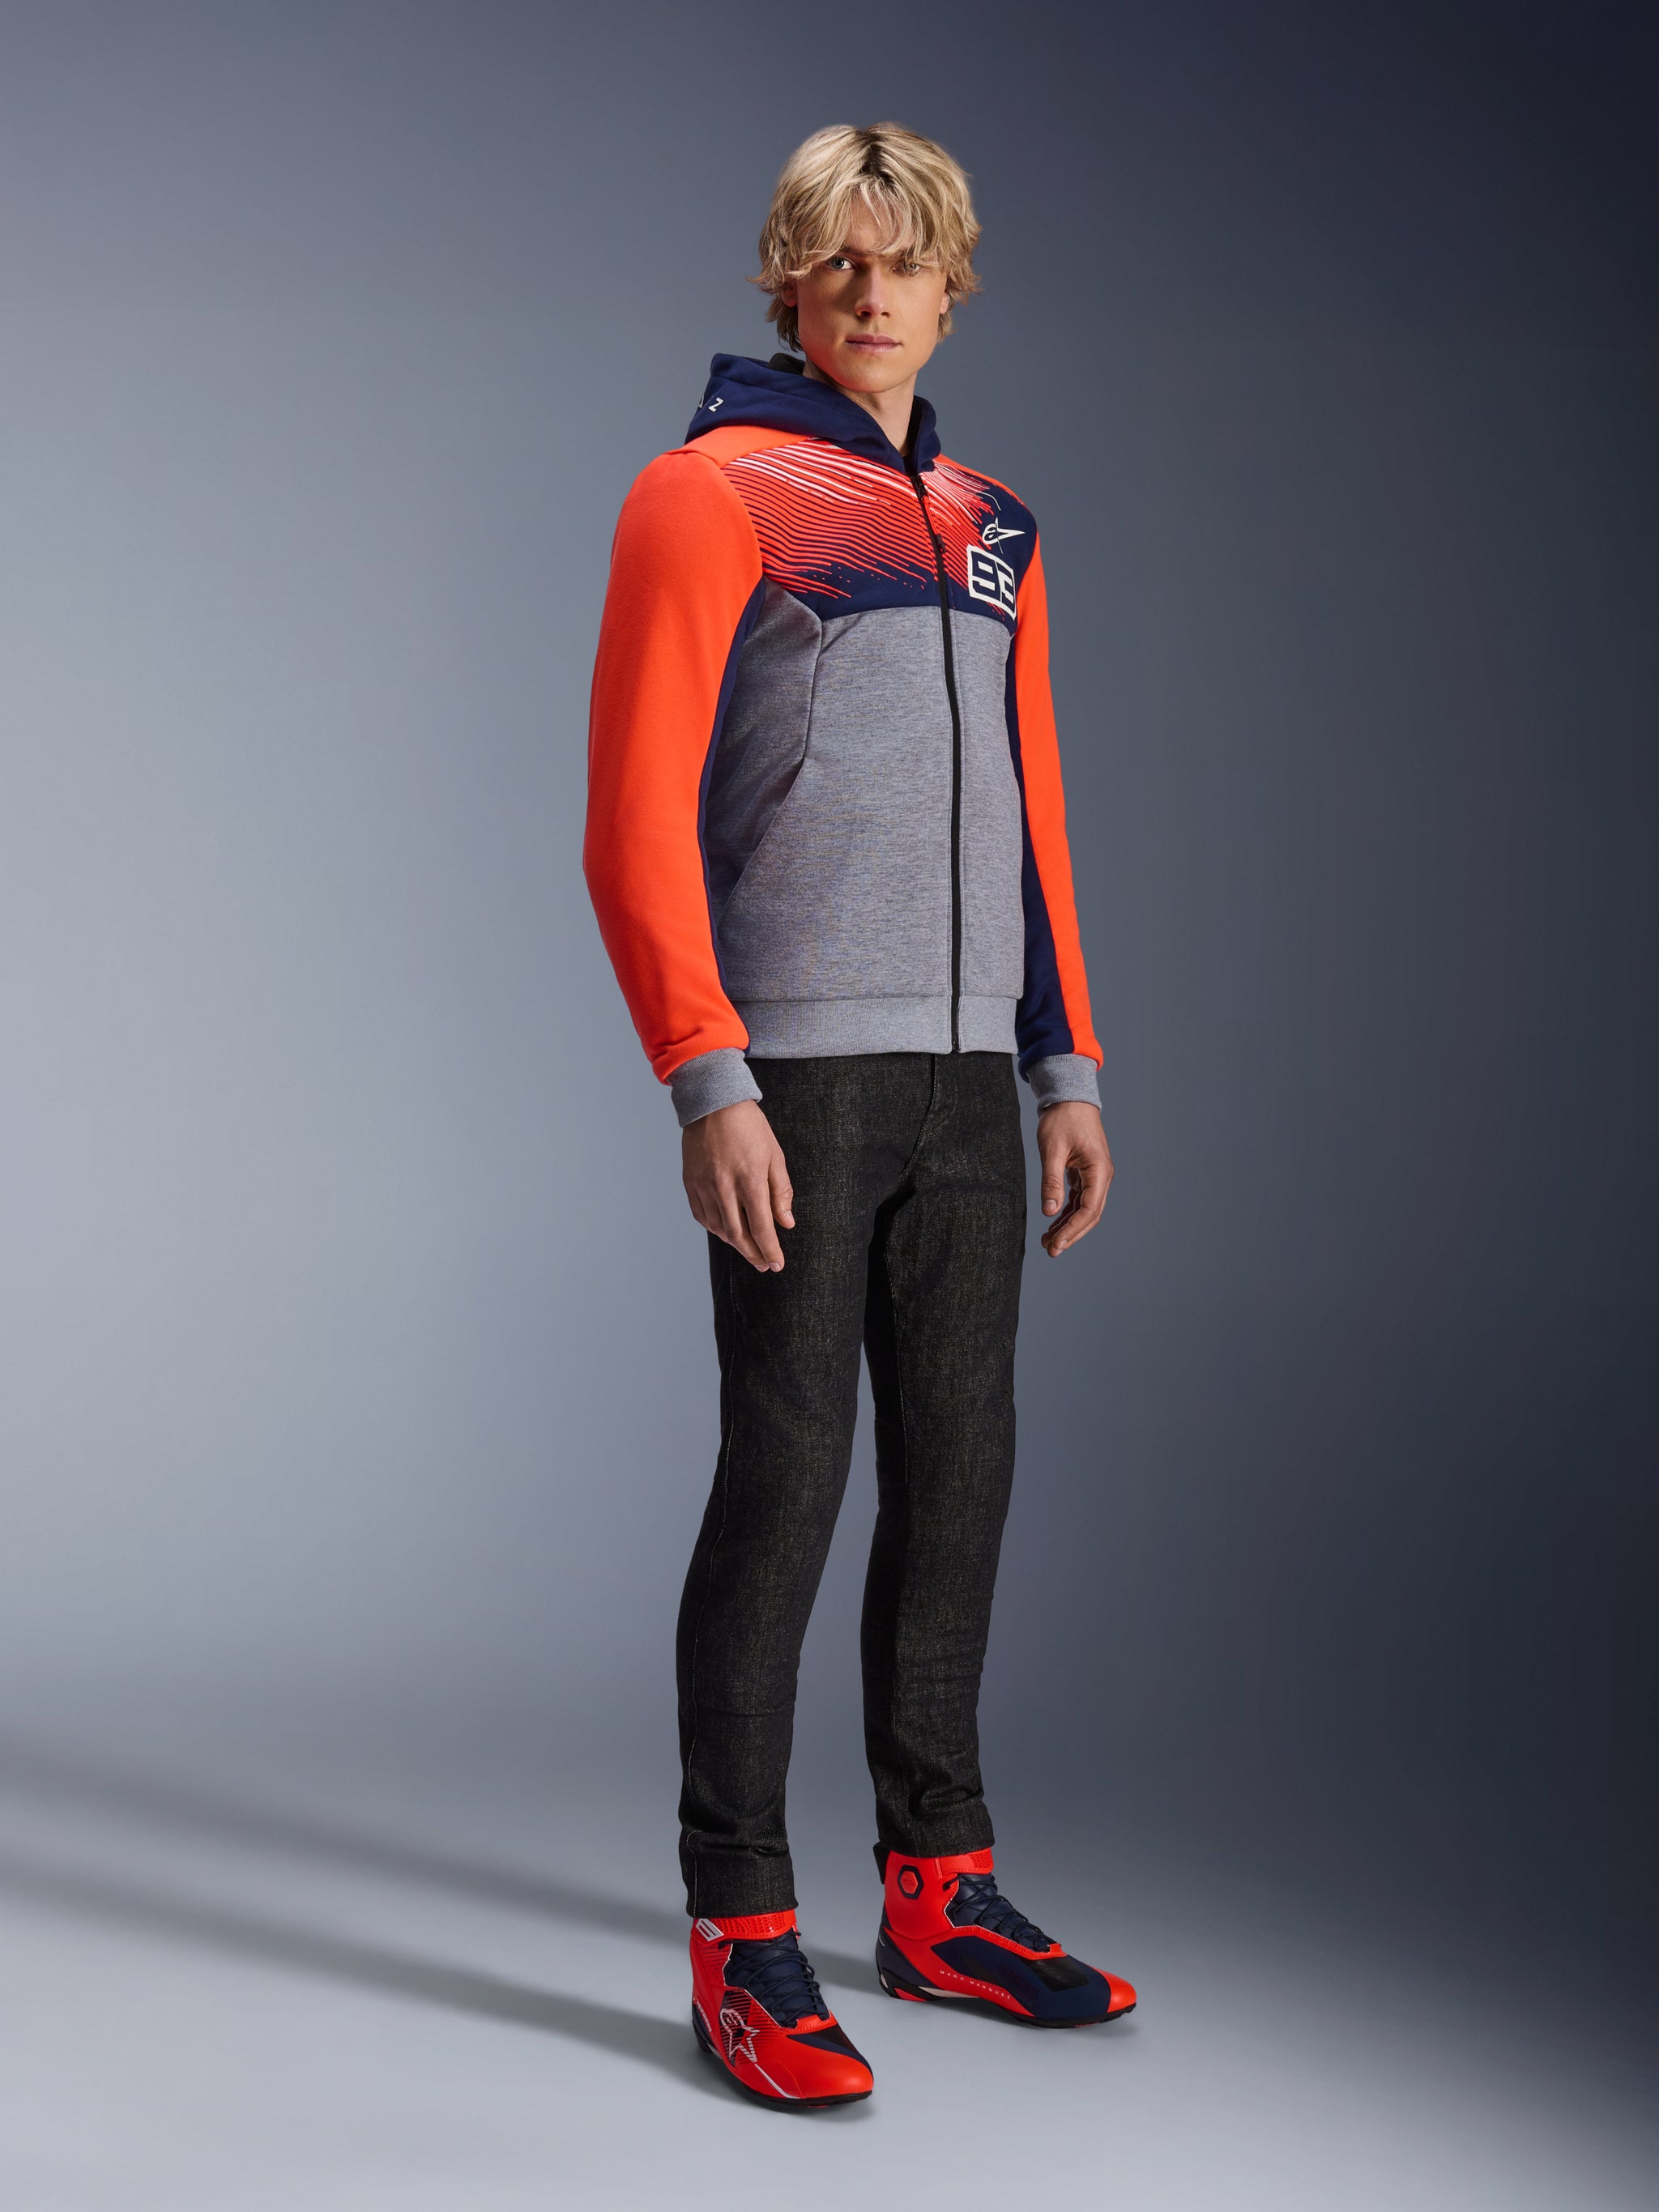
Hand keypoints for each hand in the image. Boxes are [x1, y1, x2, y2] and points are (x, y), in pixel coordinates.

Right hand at [683, 1099, 794, 1271]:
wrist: (713, 1103)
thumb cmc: (749, 1126)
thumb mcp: (774, 1155)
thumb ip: (781, 1192)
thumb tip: (786, 1223)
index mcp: (750, 1180)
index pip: (762, 1228)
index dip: (770, 1250)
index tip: (777, 1264)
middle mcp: (724, 1187)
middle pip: (738, 1235)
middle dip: (753, 1255)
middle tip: (764, 1265)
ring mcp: (704, 1186)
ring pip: (719, 1229)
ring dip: (735, 1245)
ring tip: (748, 1250)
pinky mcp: (690, 1183)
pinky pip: (702, 1216)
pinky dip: (715, 1229)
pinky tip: (726, 1233)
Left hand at [1036, 1100, 1111, 1256]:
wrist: (1069, 1096)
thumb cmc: (1061, 1119)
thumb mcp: (1052, 1150)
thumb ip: (1051, 1181)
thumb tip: (1049, 1211)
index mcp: (1099, 1170)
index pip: (1089, 1209)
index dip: (1073, 1230)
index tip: (1056, 1244)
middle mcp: (1102, 1175)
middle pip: (1090, 1214)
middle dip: (1071, 1234)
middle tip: (1051, 1250)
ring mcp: (1095, 1175)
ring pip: (1085, 1209)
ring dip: (1068, 1226)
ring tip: (1048, 1241)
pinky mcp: (1086, 1172)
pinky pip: (1079, 1199)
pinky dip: (1067, 1212)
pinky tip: (1053, 1223)